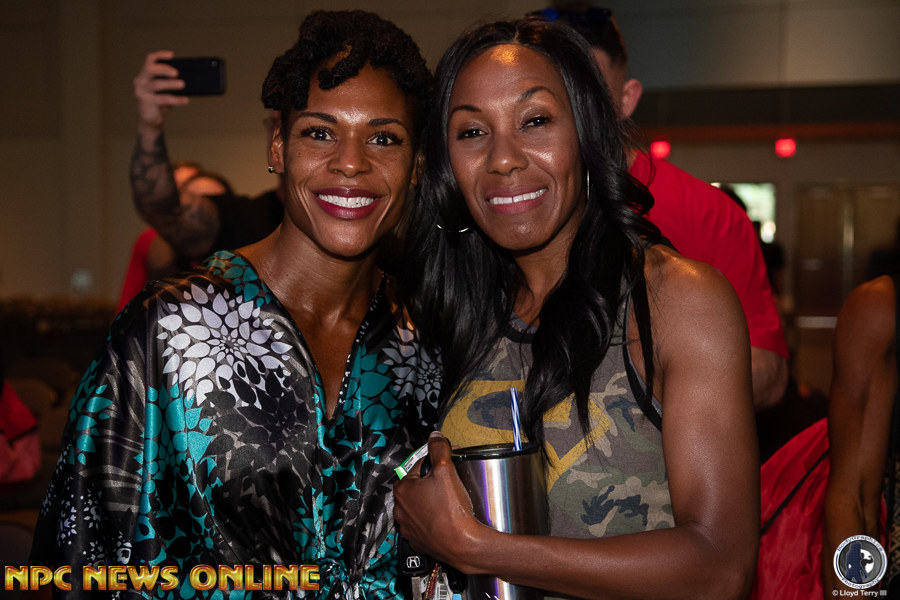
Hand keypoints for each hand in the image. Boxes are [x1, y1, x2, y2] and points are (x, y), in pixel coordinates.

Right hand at [133, 50, 188, 128]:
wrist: (151, 120)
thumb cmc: (160, 102)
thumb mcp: (165, 90)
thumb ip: (171, 82)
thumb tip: (189, 78)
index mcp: (145, 75)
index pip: (150, 60)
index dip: (160, 56)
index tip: (172, 55)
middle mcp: (140, 81)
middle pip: (150, 69)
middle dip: (164, 69)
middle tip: (176, 72)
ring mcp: (141, 91)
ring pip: (157, 84)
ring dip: (171, 84)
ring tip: (183, 84)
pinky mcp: (146, 102)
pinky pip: (163, 99)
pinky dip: (176, 99)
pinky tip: (185, 100)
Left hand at [394, 432, 482, 569]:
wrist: (462, 544)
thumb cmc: (451, 510)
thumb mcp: (445, 470)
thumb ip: (438, 449)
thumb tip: (435, 437)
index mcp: (402, 489)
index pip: (416, 466)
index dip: (432, 463)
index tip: (442, 465)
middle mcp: (400, 509)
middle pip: (416, 487)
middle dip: (430, 483)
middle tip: (446, 484)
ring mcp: (408, 527)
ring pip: (418, 507)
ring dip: (429, 502)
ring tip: (447, 502)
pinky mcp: (417, 541)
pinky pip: (423, 525)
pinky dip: (431, 520)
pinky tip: (444, 518)